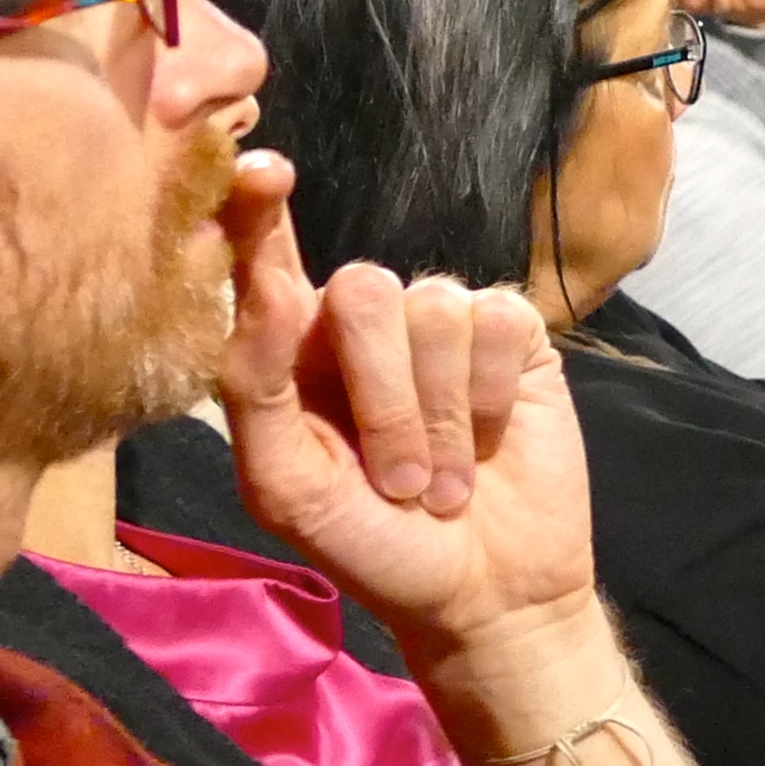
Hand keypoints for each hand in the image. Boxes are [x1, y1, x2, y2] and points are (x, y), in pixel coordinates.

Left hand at [215, 155, 593, 656]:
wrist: (484, 593)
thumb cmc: (370, 546)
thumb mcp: (285, 486)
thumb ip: (253, 387)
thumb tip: (264, 287)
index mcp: (291, 347)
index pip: (265, 252)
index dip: (258, 206)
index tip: (262, 172)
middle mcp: (364, 323)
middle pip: (362, 288)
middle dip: (383, 398)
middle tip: (397, 481)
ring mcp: (441, 322)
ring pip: (432, 307)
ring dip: (439, 415)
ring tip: (443, 480)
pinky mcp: (511, 334)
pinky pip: (495, 319)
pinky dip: (488, 396)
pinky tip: (490, 438)